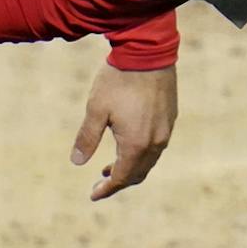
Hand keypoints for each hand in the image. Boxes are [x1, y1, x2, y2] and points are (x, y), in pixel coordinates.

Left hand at [69, 62, 178, 201]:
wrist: (148, 53)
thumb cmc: (118, 80)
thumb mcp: (96, 110)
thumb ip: (87, 138)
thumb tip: (76, 162)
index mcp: (136, 144)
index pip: (122, 177)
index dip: (106, 189)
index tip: (93, 195)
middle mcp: (155, 142)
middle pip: (138, 173)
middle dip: (119, 181)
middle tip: (99, 183)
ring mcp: (165, 130)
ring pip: (149, 161)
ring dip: (130, 167)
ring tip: (109, 166)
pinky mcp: (170, 118)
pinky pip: (156, 146)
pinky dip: (141, 154)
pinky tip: (128, 143)